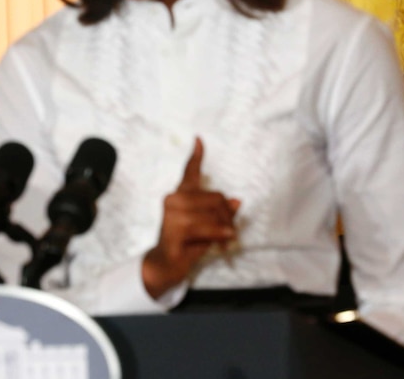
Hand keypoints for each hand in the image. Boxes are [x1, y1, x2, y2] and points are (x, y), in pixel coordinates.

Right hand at [142, 137, 240, 298]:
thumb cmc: (188, 243)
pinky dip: (218, 234)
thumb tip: (236, 201)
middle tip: (230, 233)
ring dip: (223, 229)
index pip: (189, 171)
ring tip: (223, 241)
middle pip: (216, 197)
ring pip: (213, 213)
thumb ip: (220, 212)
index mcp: (181, 195)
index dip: (196, 156)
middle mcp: (174, 199)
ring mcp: (171, 213)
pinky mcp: (173, 229)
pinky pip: (205, 226)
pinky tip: (223, 241)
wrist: (166, 265)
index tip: (199, 139)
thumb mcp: (209, 226)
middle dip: (228, 216)